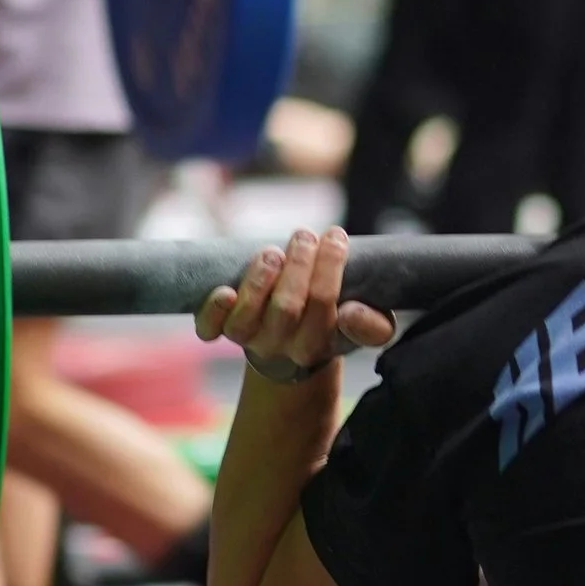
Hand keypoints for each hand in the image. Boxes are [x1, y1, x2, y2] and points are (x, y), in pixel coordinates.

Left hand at [199, 225, 395, 382]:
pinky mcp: (223, 331)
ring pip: (247, 318)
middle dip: (297, 264)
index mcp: (318, 345)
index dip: (330, 267)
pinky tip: (224, 291)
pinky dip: (214, 311)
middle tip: (305, 235)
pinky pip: (210, 328)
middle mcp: (281, 348)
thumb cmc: (333, 325)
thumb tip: (351, 312)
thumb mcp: (365, 328)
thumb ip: (374, 326)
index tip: (336, 236)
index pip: (324, 306)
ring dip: (259, 278)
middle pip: (286, 308)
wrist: (292, 350)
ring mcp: (249, 340)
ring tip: (274, 251)